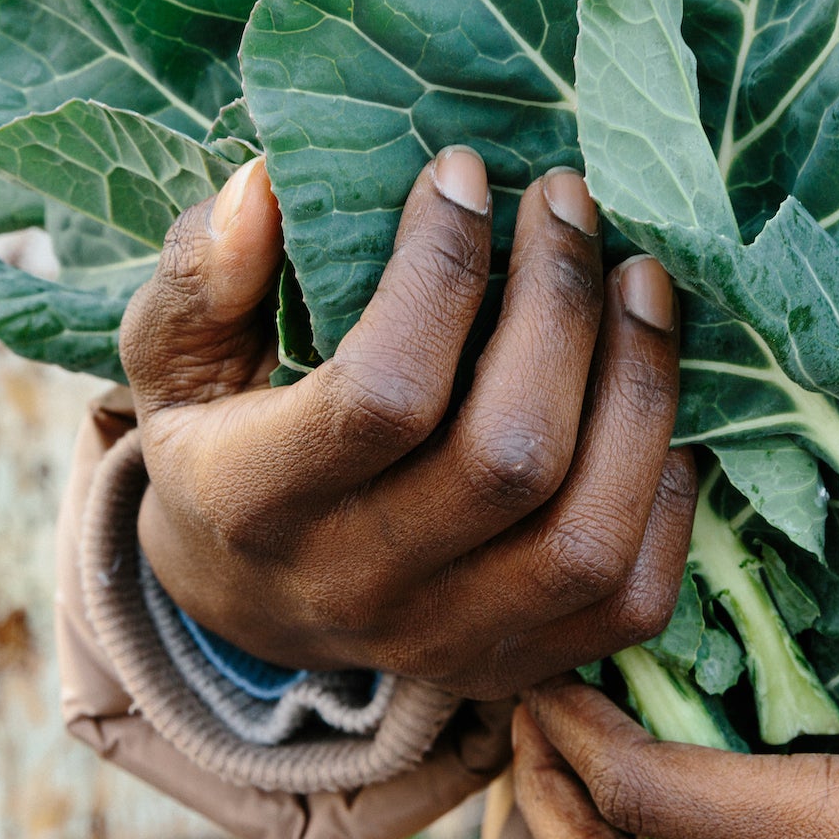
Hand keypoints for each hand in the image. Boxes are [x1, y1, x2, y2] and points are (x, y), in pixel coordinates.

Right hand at [125, 146, 696, 700]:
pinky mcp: (519, 664)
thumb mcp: (171, 355)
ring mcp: (449, 638)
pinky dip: (667, 490)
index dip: (440, 273)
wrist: (245, 600)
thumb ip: (199, 273)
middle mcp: (357, 584)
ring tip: (641, 281)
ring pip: (587, 536)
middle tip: (569, 202)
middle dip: (561, 308)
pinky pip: (633, 598)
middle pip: (509, 457)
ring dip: (638, 391)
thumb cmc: (218, 440)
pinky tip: (653, 397)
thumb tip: (268, 187)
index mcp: (256, 502)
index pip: (382, 394)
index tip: (462, 173)